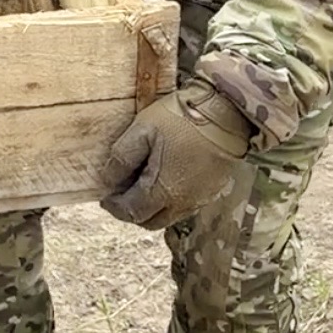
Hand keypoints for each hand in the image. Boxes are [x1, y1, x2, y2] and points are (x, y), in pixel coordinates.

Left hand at [96, 81, 252, 229]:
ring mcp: (200, 198)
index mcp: (162, 191)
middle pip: (150, 221)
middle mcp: (182, 203)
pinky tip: (166, 179)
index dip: (114, 207)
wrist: (227, 111)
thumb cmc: (181, 118)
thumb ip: (122, 158)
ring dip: (151, 207)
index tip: (105, 197)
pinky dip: (170, 200)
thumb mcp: (142, 130)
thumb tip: (109, 181)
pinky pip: (185, 206)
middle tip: (121, 193)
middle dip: (132, 211)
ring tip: (142, 185)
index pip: (131, 212)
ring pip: (168, 216)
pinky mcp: (212, 189)